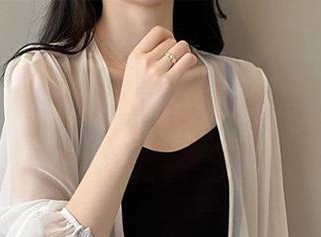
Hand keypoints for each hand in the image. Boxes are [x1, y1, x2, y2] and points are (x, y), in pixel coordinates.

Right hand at [113, 25, 196, 142]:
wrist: (130, 121)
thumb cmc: (132, 101)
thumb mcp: (132, 72)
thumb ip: (145, 59)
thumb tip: (166, 49)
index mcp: (135, 56)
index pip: (157, 32)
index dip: (168, 36)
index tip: (170, 45)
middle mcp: (145, 60)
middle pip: (171, 41)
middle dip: (176, 49)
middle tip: (176, 62)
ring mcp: (156, 71)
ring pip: (181, 47)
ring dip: (185, 54)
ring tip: (182, 65)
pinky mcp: (168, 82)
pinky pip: (187, 60)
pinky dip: (191, 61)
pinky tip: (188, 68)